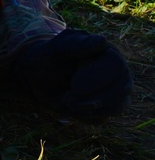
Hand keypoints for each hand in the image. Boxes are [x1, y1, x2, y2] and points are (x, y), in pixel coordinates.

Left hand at [13, 29, 132, 119]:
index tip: (74, 85)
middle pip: (121, 88)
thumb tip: (102, 41)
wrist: (39, 77)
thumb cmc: (48, 59)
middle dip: (89, 96)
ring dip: (87, 108)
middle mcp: (119, 72)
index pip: (115, 65)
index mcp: (107, 52)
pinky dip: (83, 115)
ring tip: (66, 100)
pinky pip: (102, 118)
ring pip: (116, 106)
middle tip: (66, 98)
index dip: (96, 78)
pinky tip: (72, 106)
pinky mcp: (107, 108)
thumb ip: (75, 46)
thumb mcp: (54, 50)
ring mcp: (117, 91)